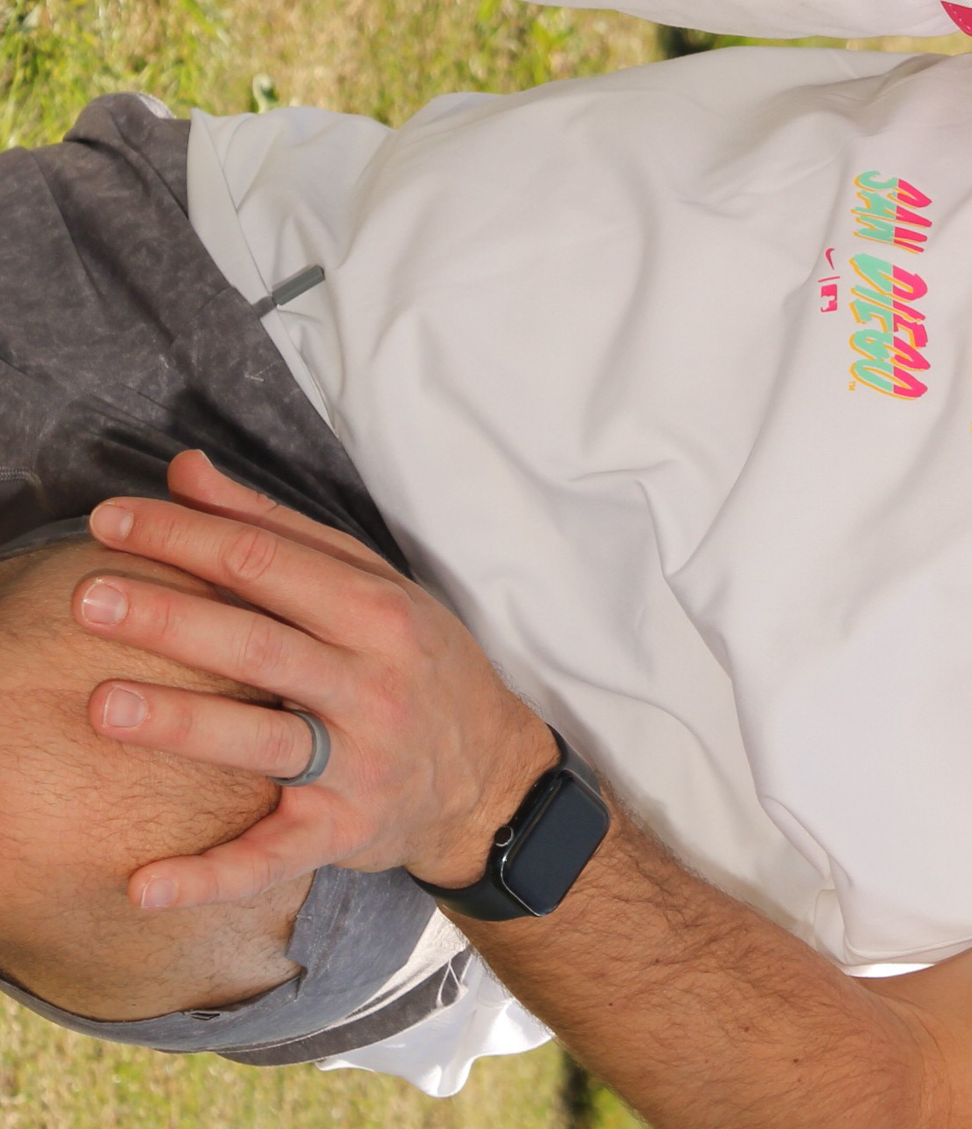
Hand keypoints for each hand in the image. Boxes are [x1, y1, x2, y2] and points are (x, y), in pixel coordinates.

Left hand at [70, 451, 559, 909]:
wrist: (492, 776)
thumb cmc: (419, 665)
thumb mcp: (373, 586)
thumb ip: (278, 531)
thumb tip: (187, 472)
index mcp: (378, 612)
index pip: (268, 562)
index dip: (187, 537)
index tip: (109, 521)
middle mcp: (372, 684)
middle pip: (261, 644)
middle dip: (174, 618)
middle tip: (90, 597)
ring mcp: (358, 762)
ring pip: (263, 742)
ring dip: (185, 725)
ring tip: (104, 705)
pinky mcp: (342, 832)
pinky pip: (271, 857)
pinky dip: (211, 876)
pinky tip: (143, 886)